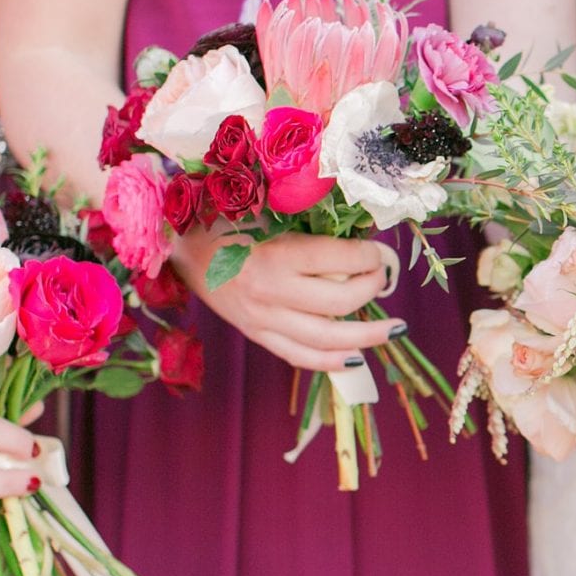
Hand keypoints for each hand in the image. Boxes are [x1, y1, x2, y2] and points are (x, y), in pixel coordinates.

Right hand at [174, 228, 403, 372]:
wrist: (181, 246)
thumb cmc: (228, 220)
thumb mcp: (269, 213)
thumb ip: (311, 226)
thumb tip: (363, 236)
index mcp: (275, 255)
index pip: (339, 260)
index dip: (369, 256)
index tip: (379, 251)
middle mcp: (269, 293)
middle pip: (340, 302)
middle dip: (372, 289)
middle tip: (384, 278)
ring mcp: (262, 320)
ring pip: (326, 339)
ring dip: (368, 336)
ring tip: (395, 329)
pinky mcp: (256, 335)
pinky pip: (299, 357)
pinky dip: (331, 362)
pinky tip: (357, 359)